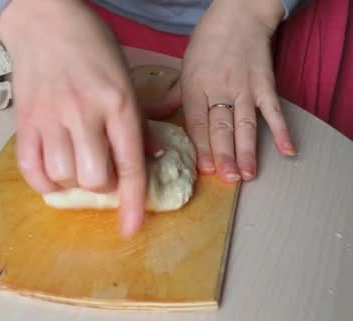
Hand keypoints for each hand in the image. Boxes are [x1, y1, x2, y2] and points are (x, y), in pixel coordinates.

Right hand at [0, 0, 153, 236]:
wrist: (44, 21)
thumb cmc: (91, 47)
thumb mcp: (125, 78)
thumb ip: (137, 120)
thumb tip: (152, 157)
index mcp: (117, 102)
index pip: (130, 164)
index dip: (133, 203)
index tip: (131, 228)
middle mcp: (84, 113)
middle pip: (95, 179)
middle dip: (102, 185)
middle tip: (100, 170)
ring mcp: (50, 118)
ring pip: (63, 177)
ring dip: (72, 183)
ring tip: (74, 166)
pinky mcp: (24, 121)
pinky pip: (31, 169)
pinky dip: (43, 182)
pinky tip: (52, 173)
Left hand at [157, 0, 295, 181]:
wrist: (239, 15)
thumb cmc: (208, 43)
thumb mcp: (185, 68)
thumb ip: (177, 97)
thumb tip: (160, 118)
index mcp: (195, 87)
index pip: (197, 123)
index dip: (201, 147)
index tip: (204, 168)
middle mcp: (219, 89)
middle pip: (221, 127)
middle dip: (223, 155)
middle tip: (226, 178)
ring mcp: (245, 88)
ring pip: (245, 124)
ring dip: (247, 150)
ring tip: (247, 174)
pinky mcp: (265, 84)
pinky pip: (274, 111)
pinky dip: (282, 130)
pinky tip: (287, 150)